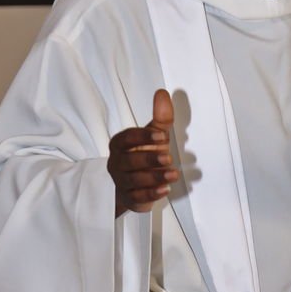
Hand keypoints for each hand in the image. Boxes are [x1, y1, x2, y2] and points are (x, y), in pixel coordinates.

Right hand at [107, 89, 179, 216]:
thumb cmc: (143, 155)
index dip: (143, 137)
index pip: (126, 138)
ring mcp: (121, 182)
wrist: (134, 184)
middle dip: (149, 159)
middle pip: (129, 161)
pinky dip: (151, 194)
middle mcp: (117, 163)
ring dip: (154, 177)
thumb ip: (160, 117)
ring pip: (134, 180)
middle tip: (167, 158)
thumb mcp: (153, 135)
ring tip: (173, 174)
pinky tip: (165, 190)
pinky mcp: (129, 198)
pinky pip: (137, 197)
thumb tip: (162, 93)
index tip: (163, 136)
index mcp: (120, 144)